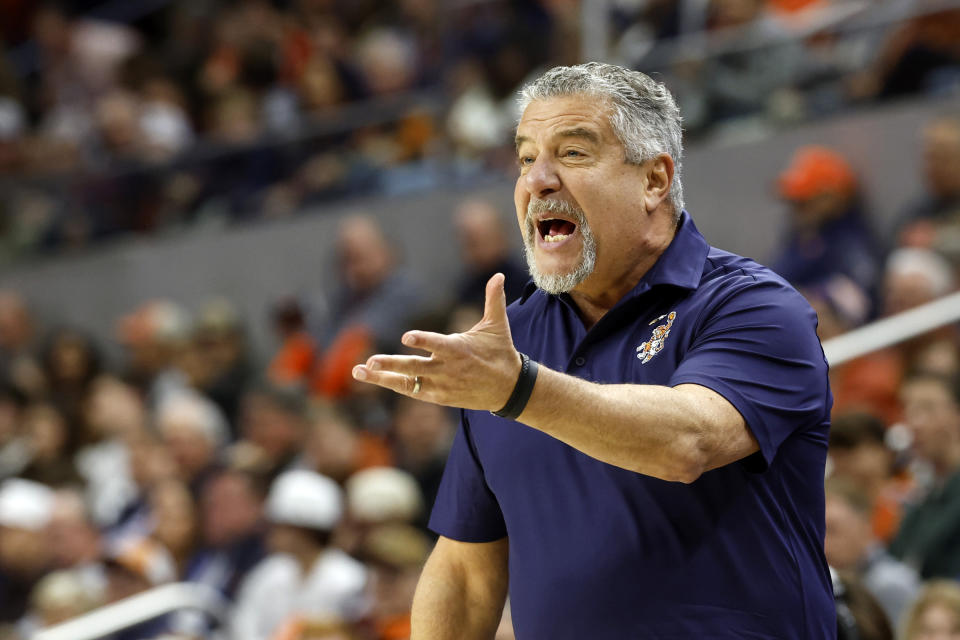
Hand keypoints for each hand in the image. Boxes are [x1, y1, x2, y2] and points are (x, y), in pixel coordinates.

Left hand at [351, 274, 521, 410]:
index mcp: (459, 349)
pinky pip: (413, 391)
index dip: (423, 341)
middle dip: (390, 365)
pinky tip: (375, 377)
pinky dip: (395, 385)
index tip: (406, 337)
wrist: (508, 388)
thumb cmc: (500, 352)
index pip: (438, 344)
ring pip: (407, 382)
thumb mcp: (497, 325)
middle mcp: (447, 369)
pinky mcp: (439, 397)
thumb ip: (494, 299)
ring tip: (359, 370)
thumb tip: (498, 274)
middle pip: (414, 368)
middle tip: (370, 361)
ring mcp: (441, 385)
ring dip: (382, 377)